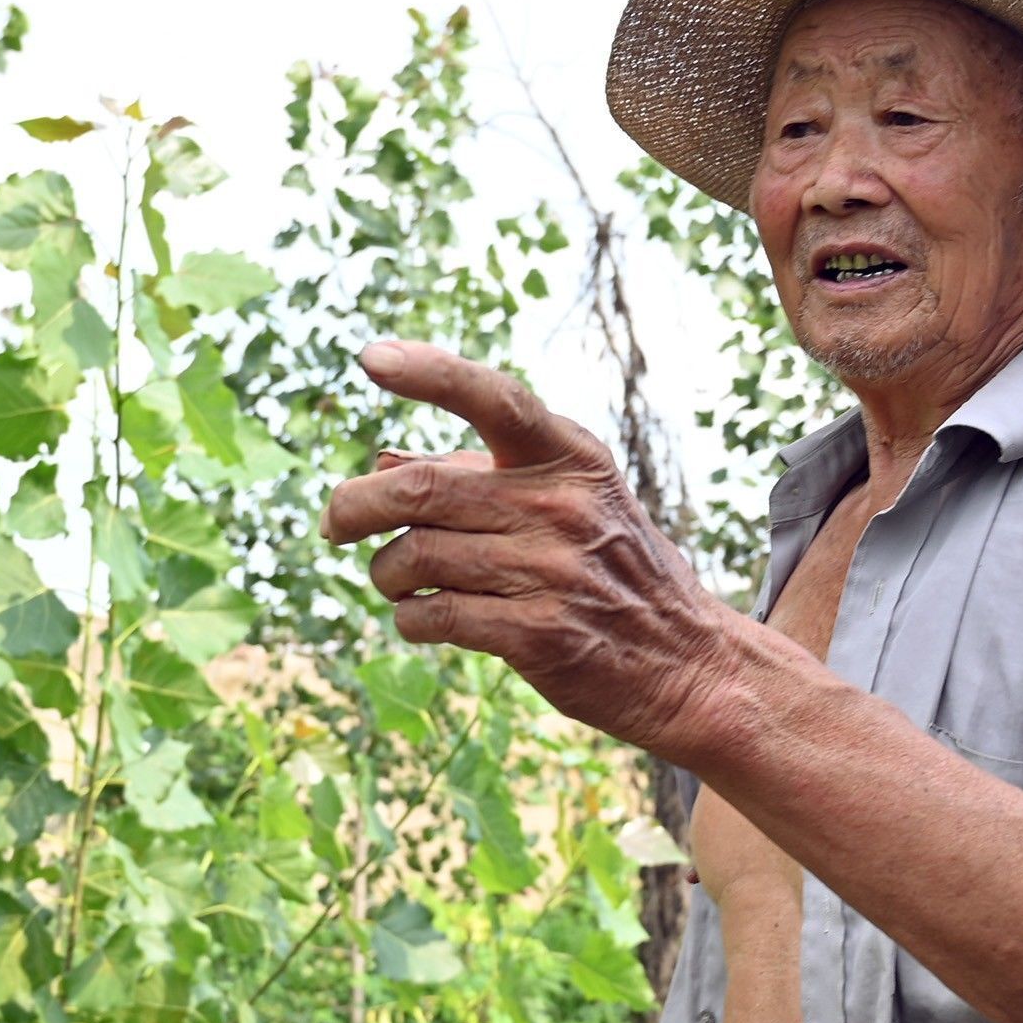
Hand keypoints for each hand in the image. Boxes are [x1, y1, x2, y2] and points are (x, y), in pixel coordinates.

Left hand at [319, 340, 741, 757]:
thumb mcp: (566, 502)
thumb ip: (478, 477)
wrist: (687, 663)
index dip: (427, 372)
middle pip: (418, 489)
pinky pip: (434, 616)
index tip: (371, 358)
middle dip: (353, 505)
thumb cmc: (608, 572)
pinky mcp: (539, 635)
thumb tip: (383, 460)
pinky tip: (421, 618)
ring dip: (386, 574)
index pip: (493, 397)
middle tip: (335, 524)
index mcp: (569, 456)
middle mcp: (561, 505)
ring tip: (397, 582)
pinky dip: (409, 618)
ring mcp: (551, 571)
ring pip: (415, 557)